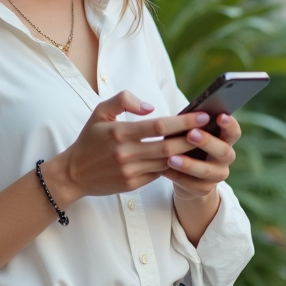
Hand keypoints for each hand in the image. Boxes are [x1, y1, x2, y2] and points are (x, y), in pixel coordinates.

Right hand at [46, 91, 207, 204]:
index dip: (183, 121)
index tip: (202, 115)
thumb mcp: (100, 112)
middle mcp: (126, 154)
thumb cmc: (90, 139)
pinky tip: (188, 158)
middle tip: (212, 130)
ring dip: (188, 154)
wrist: (73, 173)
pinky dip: (174, 166)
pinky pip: (159, 174)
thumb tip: (150, 107)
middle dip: (192, 138)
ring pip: (167, 162)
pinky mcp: (133, 185)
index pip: (158, 126)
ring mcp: (130, 172)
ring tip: (204, 143)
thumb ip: (123, 100)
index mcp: (119, 133)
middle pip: (168, 147)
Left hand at [165, 113, 239, 200]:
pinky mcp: (205, 189)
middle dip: (207, 142)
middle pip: (223, 151)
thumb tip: (182, 116)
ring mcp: (218, 175)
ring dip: (189, 164)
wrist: (186, 176)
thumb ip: (191, 127)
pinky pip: (193, 184)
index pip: (234, 132)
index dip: (229, 124)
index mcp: (225, 140)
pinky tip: (165, 171)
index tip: (220, 116)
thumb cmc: (187, 145)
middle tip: (191, 134)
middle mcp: (226, 157)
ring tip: (171, 158)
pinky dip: (178, 177)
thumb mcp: (190, 134)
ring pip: (207, 171)